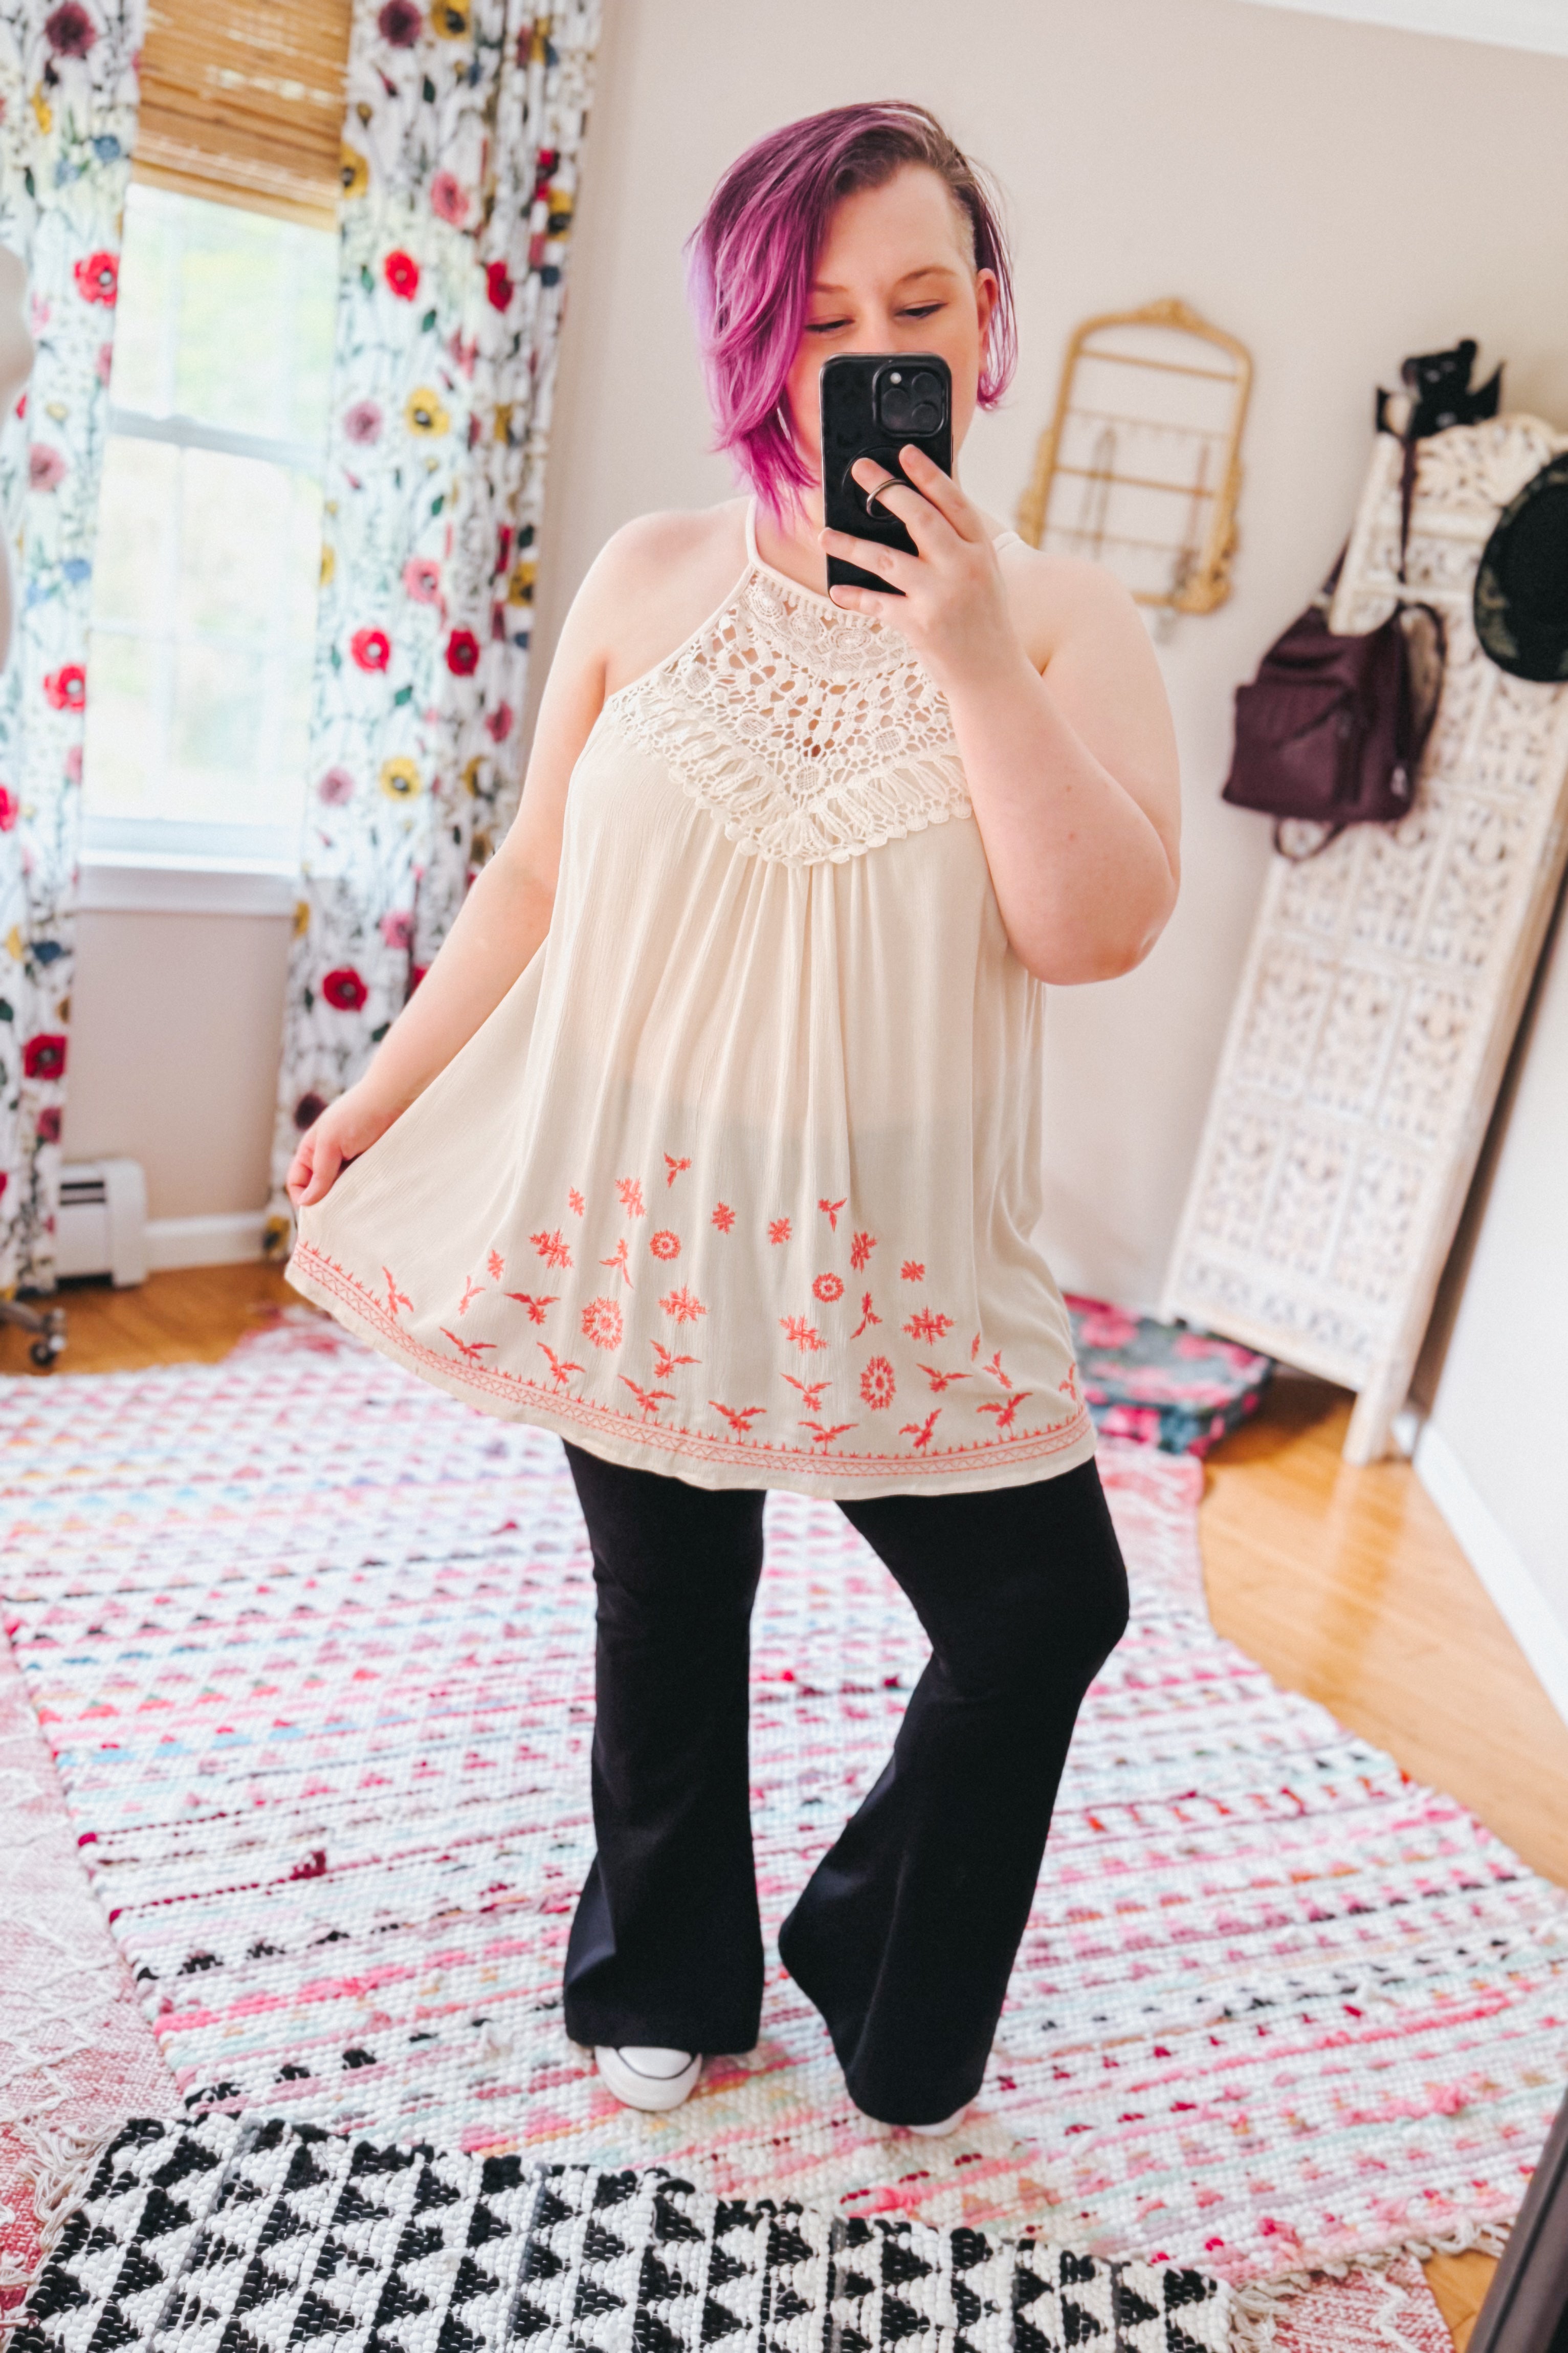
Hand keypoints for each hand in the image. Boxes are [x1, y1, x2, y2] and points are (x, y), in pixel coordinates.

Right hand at [286, 1082, 398, 1207]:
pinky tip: (370, 1201)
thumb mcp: (331, 1143)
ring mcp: (352, 1164)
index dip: (301, 1197)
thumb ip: (320, 1173)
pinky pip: (364, 1187)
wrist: (397, 1099)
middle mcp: (330, 1159)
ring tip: (355, 1210)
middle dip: (325, 1204)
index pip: (297, 1182)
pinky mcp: (372, 1167)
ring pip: (343, 1192)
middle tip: (337, 1218)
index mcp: (312, 1150)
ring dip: (347, 1202)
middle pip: (320, 1191)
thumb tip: (306, 1202)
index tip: (315, 1212)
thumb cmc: (359, 1114)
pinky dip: (365, 1195)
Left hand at [819, 444, 1024, 691]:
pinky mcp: (920, 625)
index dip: (928, 474)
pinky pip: (878, 603)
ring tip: (824, 534)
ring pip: (887, 559)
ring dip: (851, 545)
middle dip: (885, 489)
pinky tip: (836, 591)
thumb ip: (958, 544)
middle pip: (920, 518)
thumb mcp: (983, 575)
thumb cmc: (983, 622)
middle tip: (859, 469)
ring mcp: (941, 596)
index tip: (905, 452)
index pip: (954, 501)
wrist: (994, 677)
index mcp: (981, 551)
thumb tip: (914, 509)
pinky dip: (854, 597)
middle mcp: (964, 568)